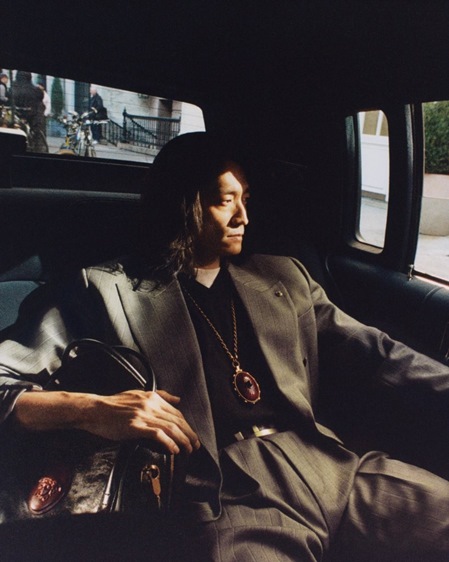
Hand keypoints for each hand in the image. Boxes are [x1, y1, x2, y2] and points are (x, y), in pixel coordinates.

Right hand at [14, 389, 200, 454]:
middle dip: (189, 434)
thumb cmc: (114, 404)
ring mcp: (143, 415)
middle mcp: (150, 404)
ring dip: (183, 440)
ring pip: (170, 427)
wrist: (94, 410)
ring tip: (188, 450)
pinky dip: (168, 442)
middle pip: (177, 420)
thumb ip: (160, 395)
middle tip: (195, 445)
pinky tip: (173, 449)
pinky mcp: (135, 426)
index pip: (176, 412)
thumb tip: (178, 398)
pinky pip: (157, 434)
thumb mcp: (139, 394)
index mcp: (152, 397)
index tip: (192, 435)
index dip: (187, 425)